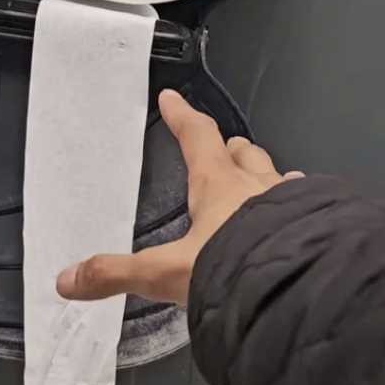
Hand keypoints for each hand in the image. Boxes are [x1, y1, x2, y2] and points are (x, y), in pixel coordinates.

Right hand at [56, 90, 302, 305]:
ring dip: (270, 179)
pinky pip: (308, 210)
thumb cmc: (231, 266)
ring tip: (269, 184)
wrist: (297, 285)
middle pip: (244, 155)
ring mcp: (295, 205)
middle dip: (232, 149)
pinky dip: (300, 211)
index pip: (198, 138)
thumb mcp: (166, 274)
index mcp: (219, 185)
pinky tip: (302, 223)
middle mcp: (259, 187)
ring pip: (280, 179)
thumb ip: (118, 275)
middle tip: (226, 148)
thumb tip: (67, 281)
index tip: (172, 98)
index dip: (183, 118)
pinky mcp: (318, 226)